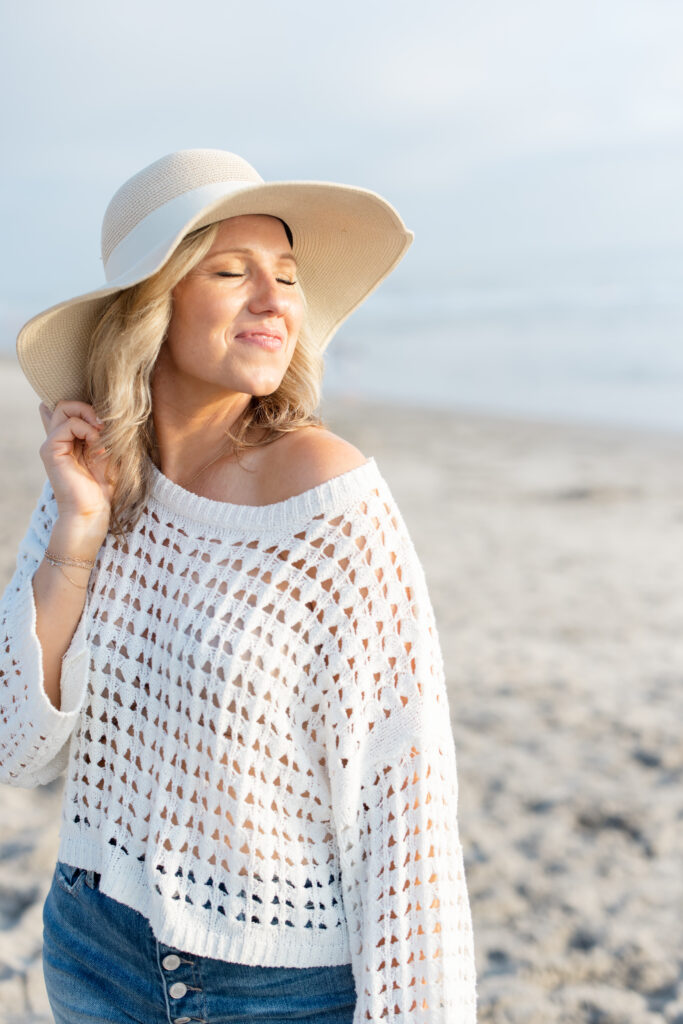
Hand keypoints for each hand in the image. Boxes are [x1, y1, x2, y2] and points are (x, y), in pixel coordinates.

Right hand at [39, 400, 113, 537]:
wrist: (93, 511)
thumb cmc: (103, 486)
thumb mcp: (108, 453)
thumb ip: (101, 433)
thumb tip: (103, 413)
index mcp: (70, 440)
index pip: (69, 410)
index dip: (88, 408)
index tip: (106, 424)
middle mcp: (58, 440)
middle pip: (65, 404)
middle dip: (87, 407)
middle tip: (104, 425)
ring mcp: (52, 444)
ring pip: (64, 408)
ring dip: (89, 417)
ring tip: (102, 436)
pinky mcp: (50, 450)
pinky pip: (68, 424)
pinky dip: (86, 429)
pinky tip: (96, 445)